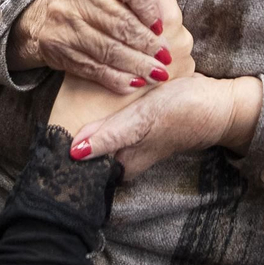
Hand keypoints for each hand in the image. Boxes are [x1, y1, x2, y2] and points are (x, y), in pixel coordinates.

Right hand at [48, 0, 194, 131]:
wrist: (49, 11)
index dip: (150, 9)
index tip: (161, 26)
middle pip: (120, 21)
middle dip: (148, 43)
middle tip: (165, 57)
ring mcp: (61, 17)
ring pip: (108, 48)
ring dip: (137, 64)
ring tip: (156, 72)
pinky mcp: (54, 44)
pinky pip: (92, 67)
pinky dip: (117, 78)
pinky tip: (135, 82)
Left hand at [68, 74, 263, 177]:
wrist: (220, 104)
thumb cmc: (183, 111)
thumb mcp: (143, 120)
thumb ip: (110, 135)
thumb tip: (75, 152)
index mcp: (122, 164)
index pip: (82, 165)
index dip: (61, 152)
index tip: (43, 137)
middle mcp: (124, 158)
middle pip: (86, 151)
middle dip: (68, 136)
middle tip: (49, 114)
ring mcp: (132, 144)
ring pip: (97, 137)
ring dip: (84, 124)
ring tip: (65, 104)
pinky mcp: (139, 128)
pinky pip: (111, 125)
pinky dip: (101, 115)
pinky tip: (92, 100)